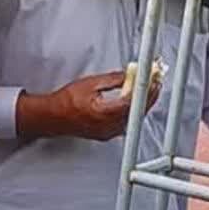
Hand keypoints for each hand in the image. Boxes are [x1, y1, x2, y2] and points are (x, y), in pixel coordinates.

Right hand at [16, 71, 159, 141]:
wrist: (53, 117)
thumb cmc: (66, 101)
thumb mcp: (91, 83)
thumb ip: (114, 80)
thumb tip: (130, 75)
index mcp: (105, 113)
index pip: (134, 102)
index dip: (146, 90)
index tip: (153, 80)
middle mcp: (109, 126)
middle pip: (137, 111)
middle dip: (148, 96)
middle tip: (155, 82)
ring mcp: (109, 132)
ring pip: (133, 118)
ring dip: (141, 104)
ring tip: (146, 89)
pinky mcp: (107, 134)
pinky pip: (126, 123)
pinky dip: (132, 112)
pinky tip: (134, 102)